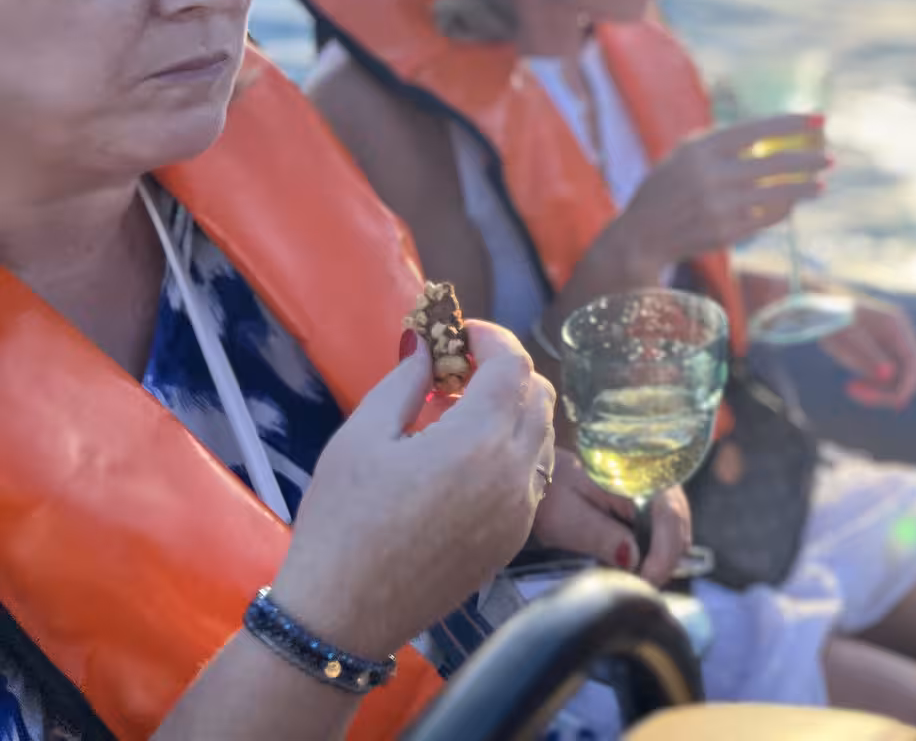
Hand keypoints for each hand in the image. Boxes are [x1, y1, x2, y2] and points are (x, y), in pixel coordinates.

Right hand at [271, 321, 555, 658]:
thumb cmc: (342, 523)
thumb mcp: (360, 437)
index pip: (513, 364)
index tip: (457, 334)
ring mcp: (521, 510)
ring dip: (510, 410)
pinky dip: (511, 451)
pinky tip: (462, 460)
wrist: (342, 616)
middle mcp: (514, 473)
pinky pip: (531, 475)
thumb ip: (405, 383)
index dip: (490, 338)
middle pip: (537, 395)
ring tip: (454, 416)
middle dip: (503, 371)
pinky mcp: (514, 538)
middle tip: (454, 372)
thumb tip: (427, 346)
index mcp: (479, 442)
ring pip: (540, 434)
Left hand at [528, 455, 692, 586]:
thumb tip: (633, 560)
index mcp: (636, 476)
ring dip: (660, 560)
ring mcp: (658, 491)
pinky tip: (631, 563)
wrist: (543, 477)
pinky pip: (666, 533)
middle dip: (664, 563)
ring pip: (676, 533)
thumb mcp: (568, 518)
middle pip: (679, 527)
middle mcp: (656, 479)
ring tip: (631, 577)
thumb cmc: (552, 495)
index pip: (668, 516)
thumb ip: (601, 536)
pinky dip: (654, 553)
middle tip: (636, 588)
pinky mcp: (653, 504)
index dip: (663, 555)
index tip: (646, 583)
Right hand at [576, 115, 831, 297]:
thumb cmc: (668, 188)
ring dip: (804, 188)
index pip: (757, 129)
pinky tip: (793, 205)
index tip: (819, 118)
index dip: (791, 123)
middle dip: (808, 159)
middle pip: (774, 162)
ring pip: (776, 193)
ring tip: (823, 184)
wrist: (642, 235)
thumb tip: (769, 129)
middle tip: (830, 158)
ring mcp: (719, 206)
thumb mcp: (685, 155)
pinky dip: (782, 210)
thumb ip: (720, 142)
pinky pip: (766, 217)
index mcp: (701, 148)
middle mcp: (710, 175)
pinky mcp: (725, 232)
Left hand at [820, 297, 915, 409]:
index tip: (896, 403)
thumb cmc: (829, 317)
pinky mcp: (878, 349)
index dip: (909, 384)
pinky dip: (872, 384)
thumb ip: (868, 355)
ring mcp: (889, 341)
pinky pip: (883, 374)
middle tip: (861, 397)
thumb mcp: (846, 336)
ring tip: (851, 390)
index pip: (914, 360)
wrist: (815, 303)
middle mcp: (898, 333)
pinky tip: (853, 386)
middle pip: (908, 371)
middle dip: (890, 390)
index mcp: (895, 325)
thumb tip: (889, 375)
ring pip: (896, 376)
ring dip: (879, 389)